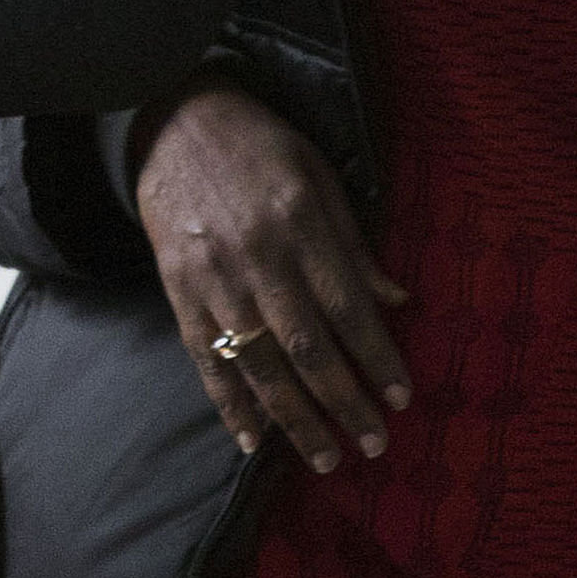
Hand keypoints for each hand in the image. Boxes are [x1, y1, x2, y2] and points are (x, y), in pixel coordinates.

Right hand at [134, 79, 410, 473]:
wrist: (174, 120)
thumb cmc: (259, 146)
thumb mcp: (319, 177)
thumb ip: (354, 243)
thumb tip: (398, 300)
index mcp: (300, 225)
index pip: (348, 308)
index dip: (378, 358)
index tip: (402, 398)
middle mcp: (258, 258)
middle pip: (308, 347)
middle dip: (345, 402)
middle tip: (375, 445)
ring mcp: (214, 278)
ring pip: (259, 363)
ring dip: (295, 419)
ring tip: (326, 458)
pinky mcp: (178, 289)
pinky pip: (204, 357)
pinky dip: (228, 403)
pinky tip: (251, 440)